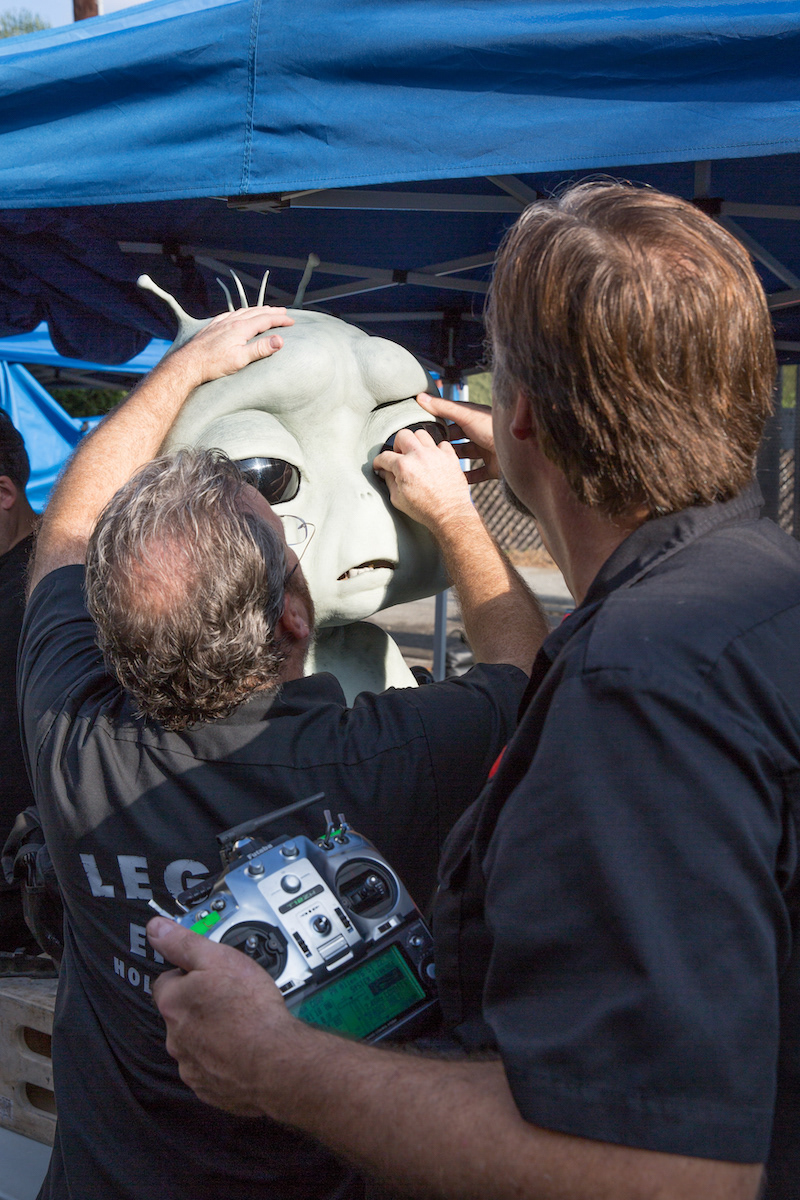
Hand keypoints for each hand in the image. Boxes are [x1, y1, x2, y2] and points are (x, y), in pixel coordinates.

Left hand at [148, 917, 296, 1116]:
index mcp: (173, 1003)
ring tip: (240, 1025)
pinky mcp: (209, 1089)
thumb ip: (184, 942)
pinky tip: (242, 1050)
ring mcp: (191, 1066)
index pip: (166, 982)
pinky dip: (222, 1061)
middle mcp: (175, 1037)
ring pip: (194, 1043)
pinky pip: (210, 1070)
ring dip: (210, 1034)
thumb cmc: (250, 1008)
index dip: (188, 975)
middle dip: (199, 1007)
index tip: (209, 975)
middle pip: (180, 1014)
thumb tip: (156, 929)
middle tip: (230, 998)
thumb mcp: (218, 958)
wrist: (276, 1061)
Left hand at [172, 306, 294, 388]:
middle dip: (272, 312)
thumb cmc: (214, 365)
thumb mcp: (240, 360)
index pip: (265, 320)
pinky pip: (230, 313)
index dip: (280, 320)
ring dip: (257, 310)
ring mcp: (221, 322)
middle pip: (256, 312)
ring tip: (266, 310)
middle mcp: (231, 321)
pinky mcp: (212, 326)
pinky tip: (239, 314)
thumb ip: (260, 349)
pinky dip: (241, 312)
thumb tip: (280, 340)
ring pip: (243, 311)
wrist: (188, 364)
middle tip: (284, 312)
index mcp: (241, 328)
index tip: (292, 321)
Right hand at [373, 426, 473, 532]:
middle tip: (399, 456)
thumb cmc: (424, 510)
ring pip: (421, 434)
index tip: (380, 465)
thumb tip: (384, 472)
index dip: (379, 462)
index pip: (384, 456)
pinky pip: (441, 443)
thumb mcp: (398, 499)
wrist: (449, 514)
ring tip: (417, 455)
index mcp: (403, 466)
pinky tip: (433, 460)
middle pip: (402, 435)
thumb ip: (389, 481)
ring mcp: (436, 454)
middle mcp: (419, 456)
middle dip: (397, 445)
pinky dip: (436, 449)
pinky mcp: (450, 456)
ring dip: (416, 443)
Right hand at [415, 392, 498, 482]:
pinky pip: (477, 474)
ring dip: (454, 460)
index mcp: (476, 418)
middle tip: (429, 450)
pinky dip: (467, 477)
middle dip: (445, 444)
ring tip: (438, 464)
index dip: (439, 424)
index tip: (423, 430)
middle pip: (459, 439)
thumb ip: (443, 407)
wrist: (518, 451)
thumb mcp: (465, 415)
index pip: (453, 419)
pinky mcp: (493, 467)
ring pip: (466, 456)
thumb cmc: (493, 428)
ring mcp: (488, 451)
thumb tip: (421, 397)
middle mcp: (482, 434)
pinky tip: (454, 479)